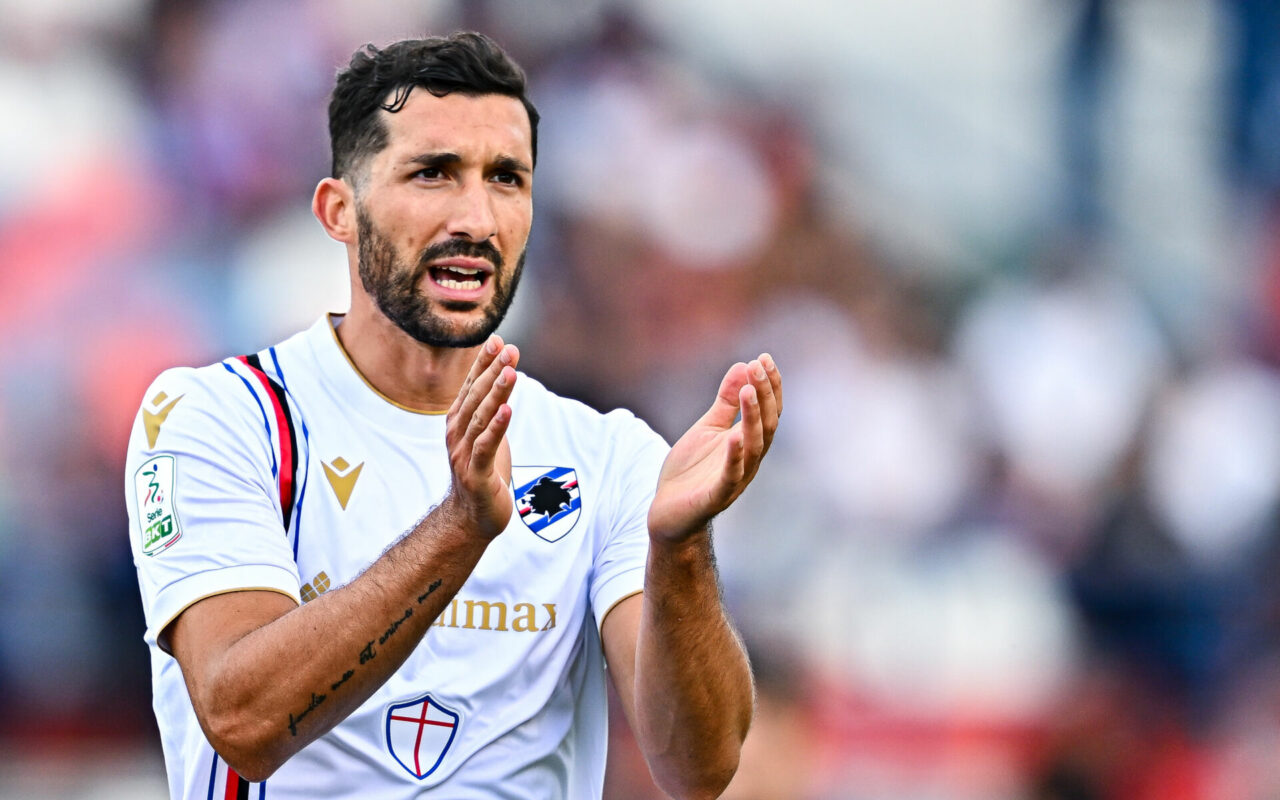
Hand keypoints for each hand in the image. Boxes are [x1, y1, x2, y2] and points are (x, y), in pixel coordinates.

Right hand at [444, 335, 517, 538]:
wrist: (472, 516)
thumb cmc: (484, 470)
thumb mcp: (488, 432)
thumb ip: (493, 403)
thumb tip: (502, 370)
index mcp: (459, 420)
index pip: (471, 385)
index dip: (483, 363)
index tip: (497, 340)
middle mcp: (457, 433)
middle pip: (476, 397)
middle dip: (493, 371)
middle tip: (510, 350)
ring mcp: (463, 453)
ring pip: (481, 418)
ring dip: (496, 393)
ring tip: (510, 372)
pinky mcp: (475, 473)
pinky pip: (486, 446)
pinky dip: (497, 428)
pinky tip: (508, 410)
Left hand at [648, 354, 781, 542]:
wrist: (668, 512)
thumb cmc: (691, 471)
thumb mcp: (708, 428)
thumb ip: (725, 402)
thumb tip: (742, 367)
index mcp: (747, 442)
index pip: (768, 411)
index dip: (770, 386)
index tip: (764, 358)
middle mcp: (749, 460)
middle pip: (766, 425)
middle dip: (765, 394)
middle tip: (758, 366)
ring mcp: (735, 479)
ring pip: (754, 447)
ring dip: (753, 417)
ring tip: (749, 390)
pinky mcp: (716, 496)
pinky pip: (731, 476)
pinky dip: (735, 457)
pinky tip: (733, 437)